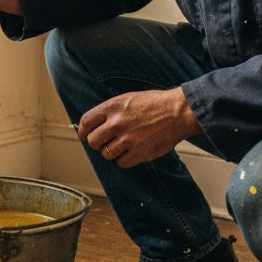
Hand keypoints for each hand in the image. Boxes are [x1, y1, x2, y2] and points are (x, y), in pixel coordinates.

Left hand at [78, 87, 202, 167]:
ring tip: (123, 146)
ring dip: (112, 152)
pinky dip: (124, 160)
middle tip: (105, 143)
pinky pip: (121, 163)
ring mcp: (127, 139)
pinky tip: (132, 152)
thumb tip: (95, 123)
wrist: (178, 112)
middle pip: (92, 141)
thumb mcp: (128, 98)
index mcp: (112, 107)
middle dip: (97, 143)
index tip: (85, 135)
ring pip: (106, 154)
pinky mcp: (139, 153)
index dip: (83, 131)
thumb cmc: (156, 104)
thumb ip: (111, 111)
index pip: (85, 122)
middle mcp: (117, 123)